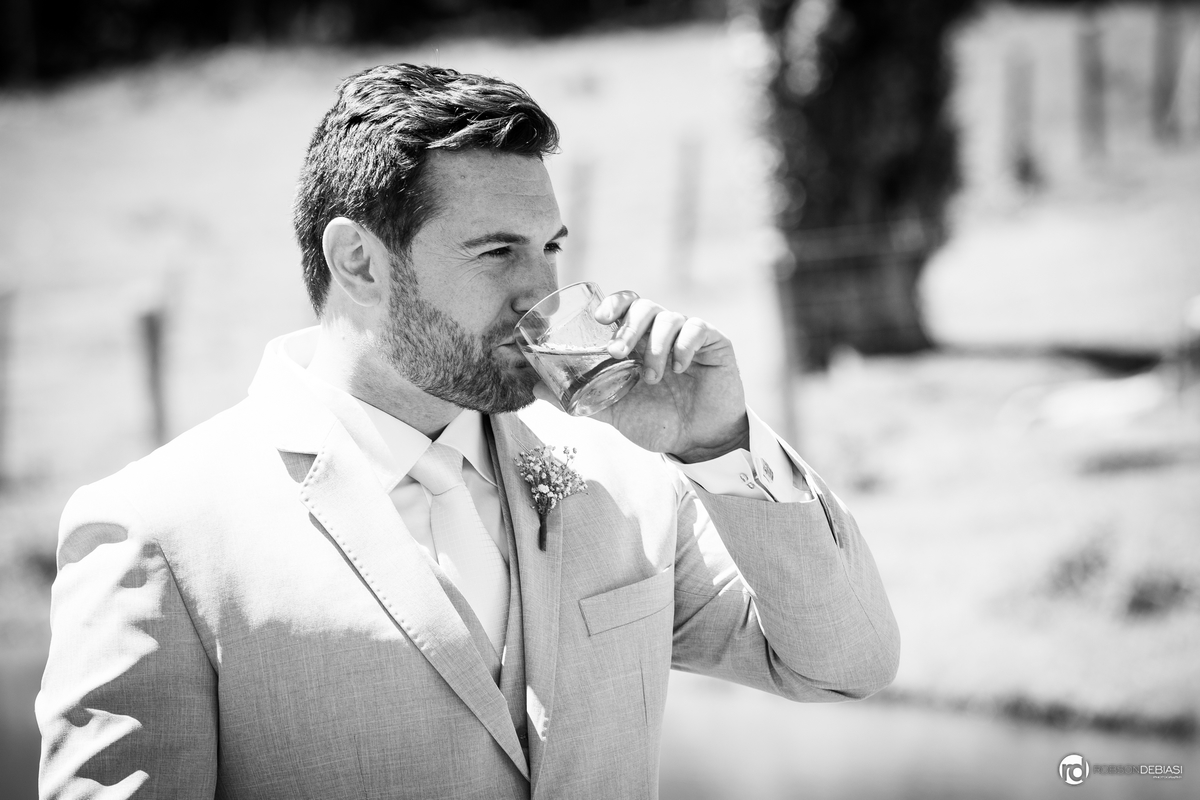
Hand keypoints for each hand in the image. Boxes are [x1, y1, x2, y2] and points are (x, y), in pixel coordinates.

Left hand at [537, 291, 748, 461]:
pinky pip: (698, 328)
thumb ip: (579, 399)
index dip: (612, 303)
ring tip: (651, 377)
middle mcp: (661, 333)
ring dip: (654, 345)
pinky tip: (679, 368)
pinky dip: (684, 345)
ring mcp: (688, 337)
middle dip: (628, 326)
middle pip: (643, 306)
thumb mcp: (614, 412)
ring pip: (669, 316)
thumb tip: (534, 388)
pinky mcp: (715, 344)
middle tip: (617, 352)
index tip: (600, 318)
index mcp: (637, 341)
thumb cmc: (657, 422)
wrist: (697, 443)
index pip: (624, 305)